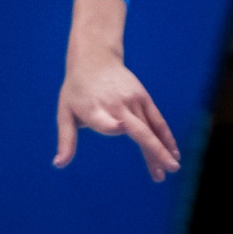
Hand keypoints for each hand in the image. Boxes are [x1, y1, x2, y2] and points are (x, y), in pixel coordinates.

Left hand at [54, 0, 180, 181]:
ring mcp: (132, 100)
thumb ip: (67, 140)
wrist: (94, 59)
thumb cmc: (77, 92)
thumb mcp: (65, 113)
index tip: (121, 127)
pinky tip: (174, 153)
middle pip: (137, 129)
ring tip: (171, 170)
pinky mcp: (143, 97)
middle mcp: (114, 105)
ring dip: (161, 151)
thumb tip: (58, 165)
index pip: (103, 120)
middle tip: (163, 173)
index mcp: (93, 109)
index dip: (111, 125)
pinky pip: (158, 121)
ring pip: (150, 130)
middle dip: (152, 150)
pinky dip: (166, 137)